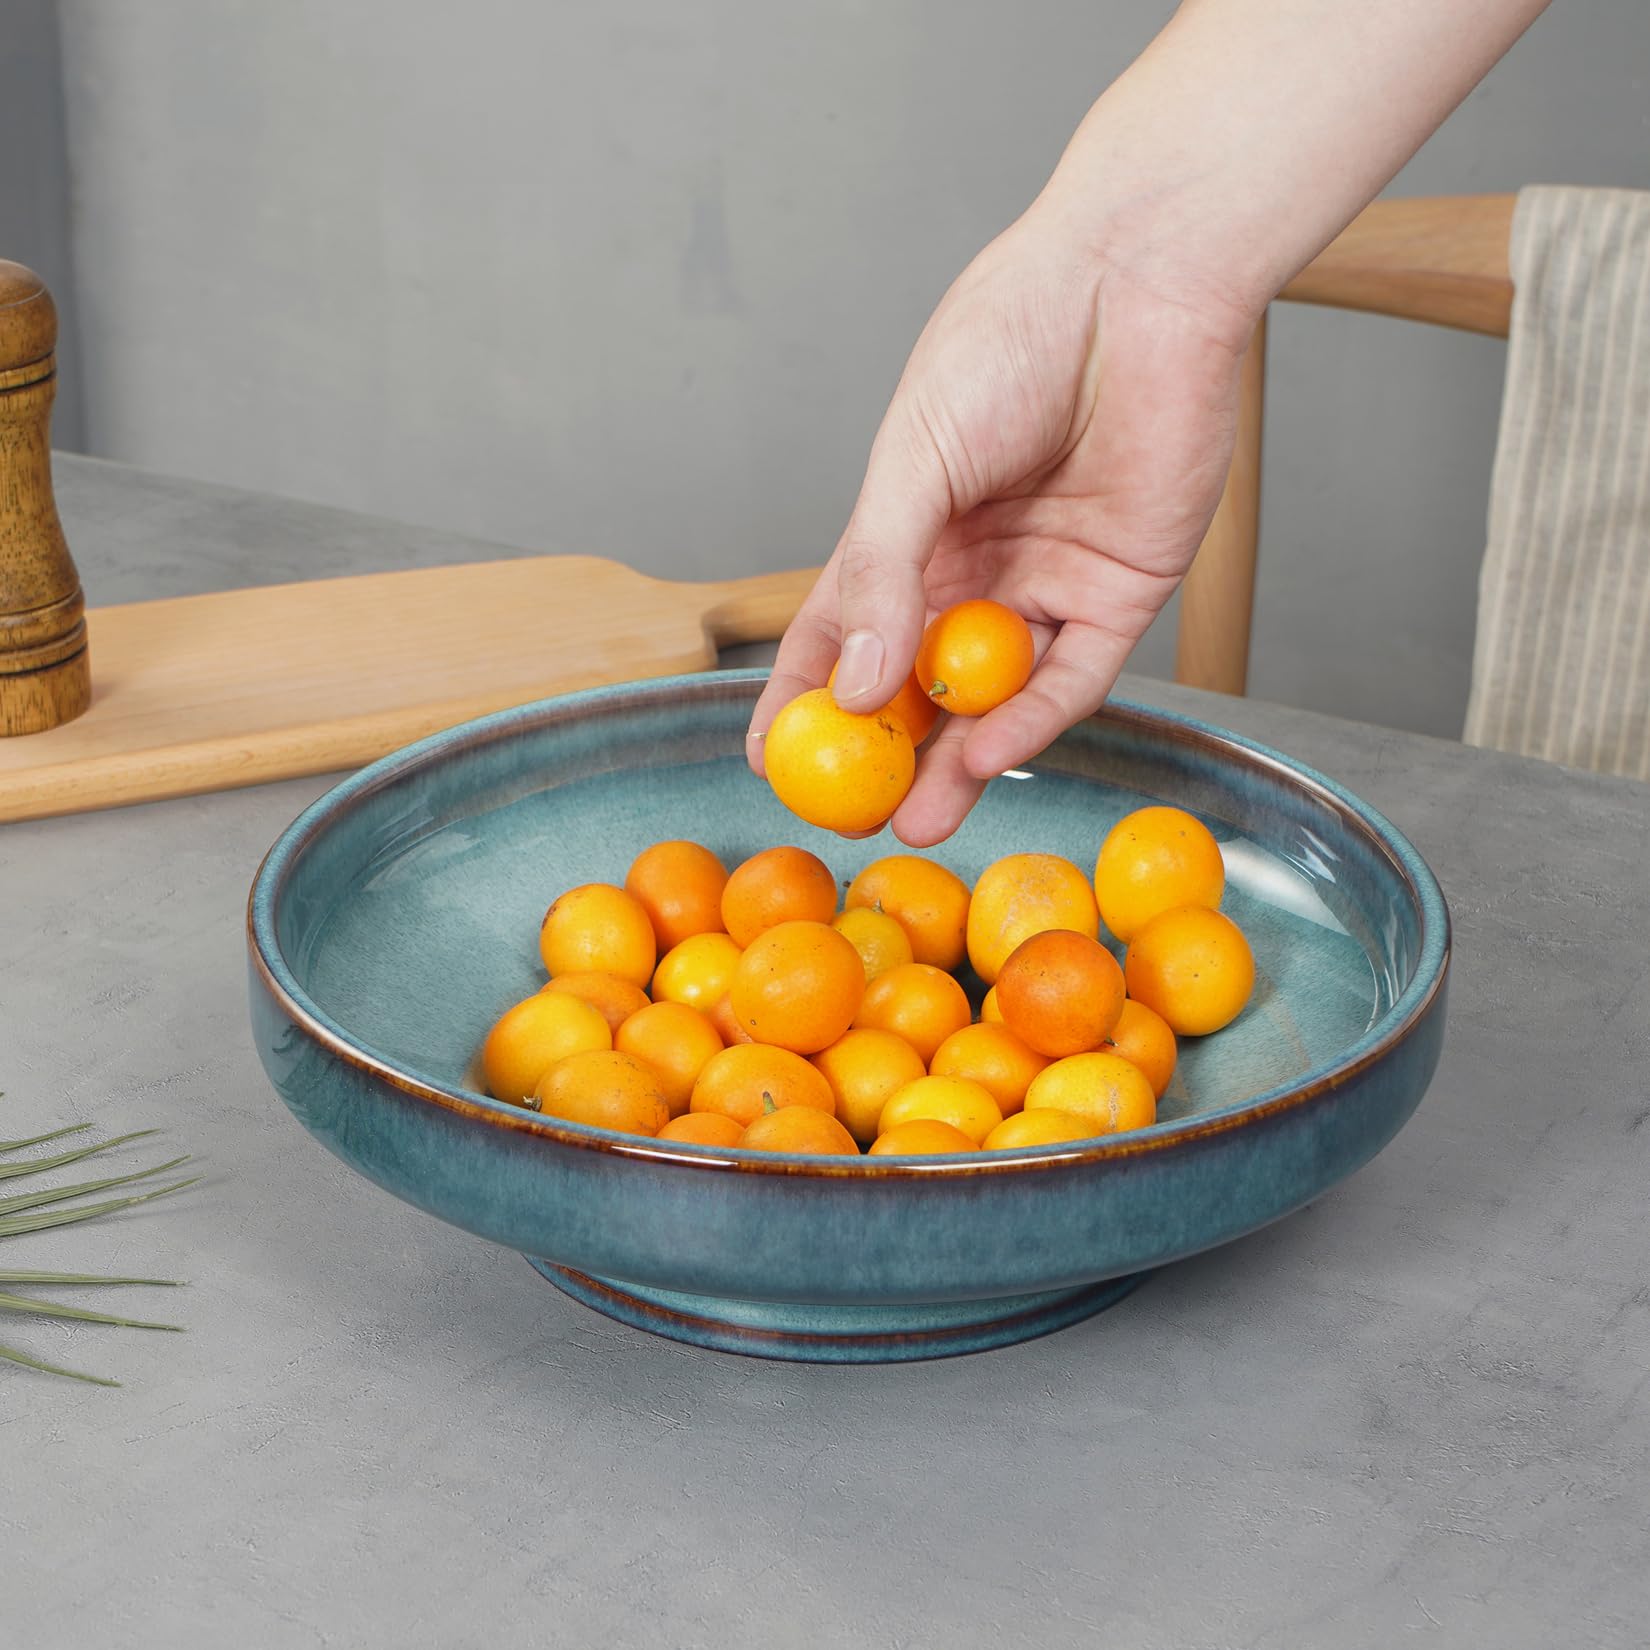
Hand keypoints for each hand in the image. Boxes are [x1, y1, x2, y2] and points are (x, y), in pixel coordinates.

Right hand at [748, 201, 1254, 845]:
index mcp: (912, 526)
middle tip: (853, 819)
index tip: (768, 758)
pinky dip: (1033, 719)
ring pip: (996, 696)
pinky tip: (991, 754)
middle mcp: (976, 565)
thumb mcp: (912, 460)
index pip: (849, 629)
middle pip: (922, 682)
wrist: (1136, 282)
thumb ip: (881, 573)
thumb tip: (856, 688)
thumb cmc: (1007, 341)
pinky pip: (1074, 676)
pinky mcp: (1121, 591)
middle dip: (888, 755)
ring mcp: (1047, 583)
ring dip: (958, 762)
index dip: (807, 695)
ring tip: (918, 821)